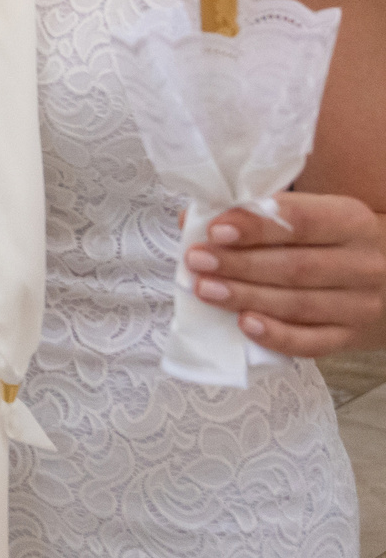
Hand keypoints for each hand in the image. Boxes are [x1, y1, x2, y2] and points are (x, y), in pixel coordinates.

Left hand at [187, 191, 385, 355]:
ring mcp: (361, 305)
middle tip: (197, 261)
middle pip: (296, 267)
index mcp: (351, 221)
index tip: (215, 230)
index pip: (301, 222)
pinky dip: (277, 336)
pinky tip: (244, 325)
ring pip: (299, 305)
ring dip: (246, 297)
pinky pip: (313, 343)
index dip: (256, 227)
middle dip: (240, 265)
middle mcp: (363, 264)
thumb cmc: (332, 239)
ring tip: (205, 289)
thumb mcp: (311, 214)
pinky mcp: (353, 338)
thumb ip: (259, 215)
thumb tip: (194, 220)